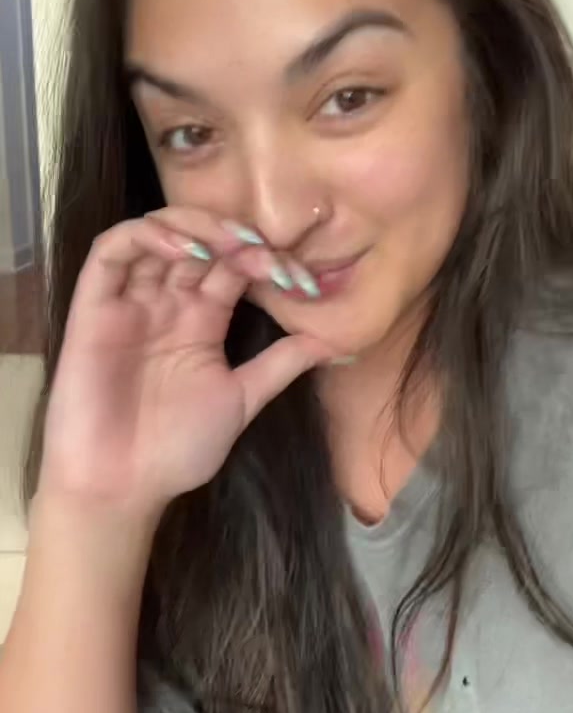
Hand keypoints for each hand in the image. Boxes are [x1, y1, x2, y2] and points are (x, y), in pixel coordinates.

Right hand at [39, 208, 331, 514]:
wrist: (121, 488)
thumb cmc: (176, 449)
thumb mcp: (242, 399)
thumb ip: (282, 364)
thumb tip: (339, 342)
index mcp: (202, 320)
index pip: (235, 266)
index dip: (266, 259)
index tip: (301, 280)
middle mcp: (167, 302)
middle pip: (200, 240)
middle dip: (235, 235)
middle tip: (265, 251)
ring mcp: (131, 301)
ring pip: (157, 232)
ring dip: (195, 224)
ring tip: (229, 242)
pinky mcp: (94, 306)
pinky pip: (112, 251)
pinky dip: (146, 235)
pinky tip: (183, 247)